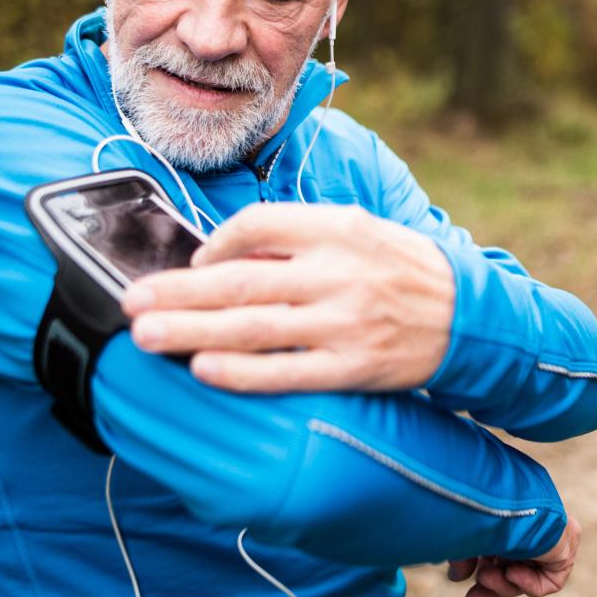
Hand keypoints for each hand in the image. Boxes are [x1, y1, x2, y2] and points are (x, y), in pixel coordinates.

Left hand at [119, 202, 455, 391]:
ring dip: (192, 331)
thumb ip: (296, 238)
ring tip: (148, 336)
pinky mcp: (352, 365)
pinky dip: (241, 371)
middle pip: (241, 281)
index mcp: (336, 228)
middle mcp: (337, 272)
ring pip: (254, 327)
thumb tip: (224, 255)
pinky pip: (286, 370)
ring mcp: (344, 321)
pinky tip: (203, 369)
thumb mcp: (355, 231)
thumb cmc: (397, 268)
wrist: (465, 313)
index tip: (190, 263)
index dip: (214, 244)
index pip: (258, 225)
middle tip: (131, 302)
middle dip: (179, 292)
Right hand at [446, 515, 578, 596]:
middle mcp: (530, 528)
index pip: (497, 551)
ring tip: (485, 576)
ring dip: (502, 584)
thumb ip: (465, 556)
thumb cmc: (483, 510)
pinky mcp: (563, 552)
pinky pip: (546, 582)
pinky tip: (512, 572)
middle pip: (510, 569)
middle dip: (490, 589)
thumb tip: (455, 577)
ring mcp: (548, 540)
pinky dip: (526, 583)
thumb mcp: (471, 537)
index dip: (479, 572)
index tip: (458, 580)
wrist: (506, 502)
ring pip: (524, 577)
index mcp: (509, 518)